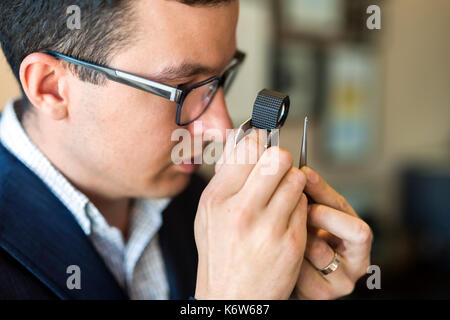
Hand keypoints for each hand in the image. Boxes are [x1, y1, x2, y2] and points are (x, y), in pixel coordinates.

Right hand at [194, 130, 307, 299]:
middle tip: (277, 170)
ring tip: (282, 196)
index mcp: (216, 199)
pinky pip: (304, 205)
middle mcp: (241, 211)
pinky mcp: (291, 242)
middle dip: (281, 160)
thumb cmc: (220, 252)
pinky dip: (299, 207)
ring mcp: (268, 227)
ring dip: (292, 183)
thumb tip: (243, 141)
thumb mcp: (208, 213)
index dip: (260, 140)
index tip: (263, 142)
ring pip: (296, 179)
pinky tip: (286, 219)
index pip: (248, 147)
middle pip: (278, 157)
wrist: (232, 297)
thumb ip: (224, 177)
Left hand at [294, 167, 372, 299]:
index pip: (348, 207)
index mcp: (358, 237)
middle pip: (354, 230)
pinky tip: (281, 255)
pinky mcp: (325, 294)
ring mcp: (344, 280)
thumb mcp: (313, 217)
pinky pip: (303, 271)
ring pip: (321, 250)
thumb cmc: (304, 242)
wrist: (290, 278)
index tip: (304, 173)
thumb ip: (311, 197)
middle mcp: (358, 260)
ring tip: (284, 231)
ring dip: (299, 237)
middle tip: (298, 208)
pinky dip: (289, 260)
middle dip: (320, 214)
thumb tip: (301, 170)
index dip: (325, 189)